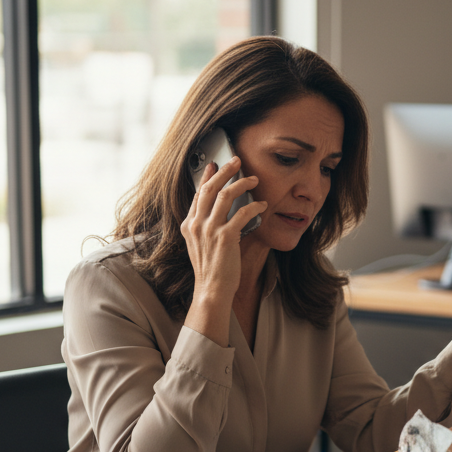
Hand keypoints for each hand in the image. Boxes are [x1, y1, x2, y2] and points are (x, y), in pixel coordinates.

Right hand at [180, 157, 266, 344]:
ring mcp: (209, 230)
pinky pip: (242, 213)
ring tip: (254, 179)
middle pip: (209, 188)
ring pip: (224, 195)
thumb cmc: (211, 271)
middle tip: (236, 160)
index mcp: (188, 225)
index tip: (215, 164)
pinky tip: (262, 205)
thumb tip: (217, 211)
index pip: (198, 194)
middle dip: (224, 171)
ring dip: (241, 183)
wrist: (212, 291)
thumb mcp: (201, 246)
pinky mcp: (225, 238)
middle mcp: (196, 225)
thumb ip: (205, 228)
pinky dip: (254, 206)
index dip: (207, 176)